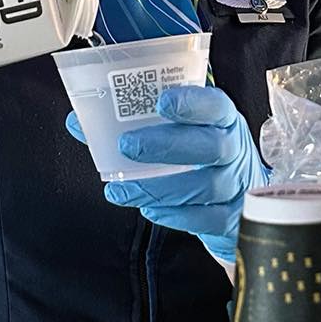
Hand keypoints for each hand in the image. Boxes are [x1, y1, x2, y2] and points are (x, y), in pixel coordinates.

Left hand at [65, 86, 269, 263]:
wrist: (241, 198)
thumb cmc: (202, 156)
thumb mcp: (178, 133)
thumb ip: (132, 126)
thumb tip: (79, 122)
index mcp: (222, 120)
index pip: (215, 105)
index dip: (192, 102)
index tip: (162, 102)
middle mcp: (234, 150)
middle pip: (212, 145)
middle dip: (167, 145)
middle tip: (128, 145)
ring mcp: (236, 186)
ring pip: (205, 186)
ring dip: (160, 187)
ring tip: (124, 188)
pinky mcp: (231, 219)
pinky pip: (206, 219)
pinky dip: (174, 215)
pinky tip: (150, 209)